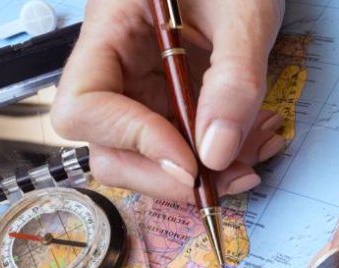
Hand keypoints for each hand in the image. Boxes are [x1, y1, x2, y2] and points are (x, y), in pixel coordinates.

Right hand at [51, 0, 285, 201]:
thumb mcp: (245, 11)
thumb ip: (234, 78)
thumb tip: (216, 153)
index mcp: (111, 27)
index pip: (83, 106)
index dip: (131, 141)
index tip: (189, 160)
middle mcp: (117, 63)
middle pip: (107, 145)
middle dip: (166, 175)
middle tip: (224, 179)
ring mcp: (142, 83)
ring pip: (148, 155)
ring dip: (202, 171)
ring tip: (255, 153)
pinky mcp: (170, 96)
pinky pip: (183, 142)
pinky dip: (220, 153)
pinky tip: (255, 138)